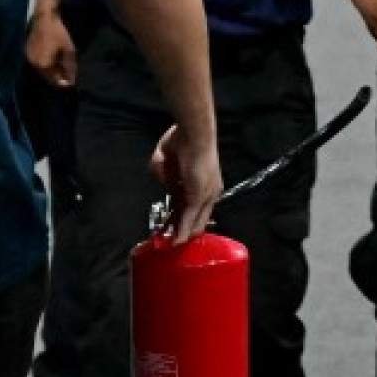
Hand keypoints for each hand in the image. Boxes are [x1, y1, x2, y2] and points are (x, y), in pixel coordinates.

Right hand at [26, 3, 76, 87]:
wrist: (44, 18)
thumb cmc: (58, 33)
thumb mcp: (68, 50)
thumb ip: (70, 66)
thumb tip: (71, 80)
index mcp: (43, 65)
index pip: (54, 80)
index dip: (63, 82)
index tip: (71, 81)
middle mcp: (34, 64)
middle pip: (47, 76)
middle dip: (57, 76)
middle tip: (67, 74)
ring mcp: (29, 59)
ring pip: (42, 70)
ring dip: (51, 70)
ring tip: (60, 66)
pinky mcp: (27, 53)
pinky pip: (37, 63)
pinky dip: (45, 64)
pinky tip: (52, 58)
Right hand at [149, 125, 223, 243]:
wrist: (192, 132)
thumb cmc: (180, 140)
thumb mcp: (167, 162)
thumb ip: (167, 178)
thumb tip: (167, 187)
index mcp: (205, 183)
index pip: (197, 208)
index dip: (186, 220)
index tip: (174, 229)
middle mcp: (209, 191)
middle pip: (198, 219)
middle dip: (184, 232)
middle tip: (173, 243)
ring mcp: (205, 195)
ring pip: (193, 221)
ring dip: (181, 233)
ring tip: (171, 245)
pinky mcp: (198, 196)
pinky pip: (189, 218)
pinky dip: (181, 230)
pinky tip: (175, 241)